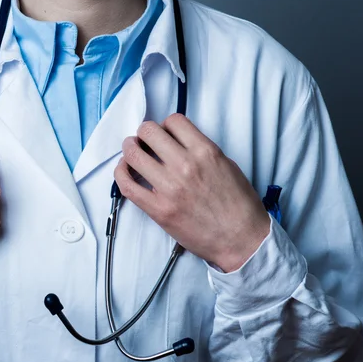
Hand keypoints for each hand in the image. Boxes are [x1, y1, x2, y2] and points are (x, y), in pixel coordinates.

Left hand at [113, 114, 270, 272]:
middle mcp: (185, 166)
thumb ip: (201, 151)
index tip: (164, 133)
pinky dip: (121, 173)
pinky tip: (124, 170)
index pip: (173, 121)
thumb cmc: (238, 206)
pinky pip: (127, 185)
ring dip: (130, 148)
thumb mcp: (227, 166)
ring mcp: (169, 188)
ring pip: (133, 154)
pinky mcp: (158, 209)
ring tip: (132, 151)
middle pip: (149, 132)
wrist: (241, 240)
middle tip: (144, 140)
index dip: (165, 125)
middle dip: (144, 133)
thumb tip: (178, 144)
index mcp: (205, 152)